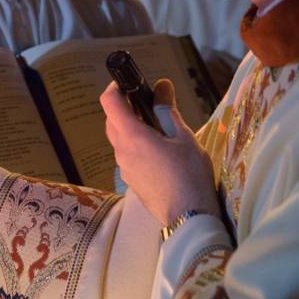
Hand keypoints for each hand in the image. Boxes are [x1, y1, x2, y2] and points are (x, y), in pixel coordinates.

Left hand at [100, 79, 220, 224]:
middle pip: (112, 120)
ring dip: (130, 128)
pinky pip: (126, 155)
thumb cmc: (189, 174)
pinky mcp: (130, 179)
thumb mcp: (183, 137)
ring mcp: (123, 167)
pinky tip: (158, 150)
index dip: (115, 87)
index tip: (128, 82)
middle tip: (148, 104)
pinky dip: (135, 145)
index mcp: (131, 136)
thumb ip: (168, 111)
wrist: (188, 216)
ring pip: (118, 139)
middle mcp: (121, 150)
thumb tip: (162, 85)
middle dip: (124, 108)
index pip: (109, 102)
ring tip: (157, 127)